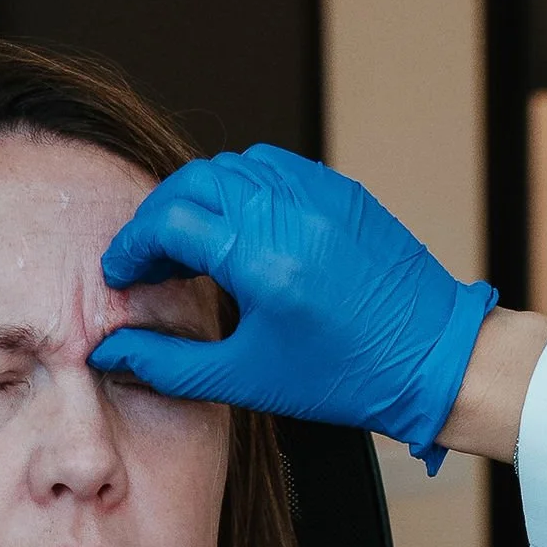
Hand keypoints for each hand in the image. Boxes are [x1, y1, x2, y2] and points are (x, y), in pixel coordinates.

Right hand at [90, 145, 497, 470]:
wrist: (434, 359)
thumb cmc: (347, 377)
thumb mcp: (248, 379)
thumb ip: (170, 364)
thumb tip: (112, 351)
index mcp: (264, 261)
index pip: (170, 221)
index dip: (133, 246)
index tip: (121, 275)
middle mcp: (290, 213)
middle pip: (193, 182)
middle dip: (158, 217)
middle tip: (148, 261)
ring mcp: (318, 193)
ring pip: (231, 166)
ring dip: (197, 199)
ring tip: (191, 247)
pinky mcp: (339, 190)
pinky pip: (272, 167)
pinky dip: (241, 188)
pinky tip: (238, 229)